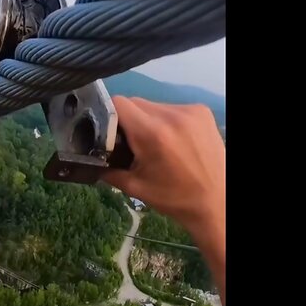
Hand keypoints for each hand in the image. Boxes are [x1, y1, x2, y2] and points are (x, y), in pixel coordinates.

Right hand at [103, 96, 225, 305]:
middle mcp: (172, 115)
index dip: (107, 114)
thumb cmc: (174, 199)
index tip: (106, 130)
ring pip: (153, 105)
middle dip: (126, 120)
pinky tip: (171, 140)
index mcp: (152, 133)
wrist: (217, 202)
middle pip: (135, 103)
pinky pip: (172, 108)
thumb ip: (107, 168)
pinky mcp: (202, 112)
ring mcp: (190, 111)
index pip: (118, 104)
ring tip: (153, 144)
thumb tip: (88, 157)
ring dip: (146, 120)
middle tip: (128, 143)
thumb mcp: (134, 186)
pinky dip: (165, 121)